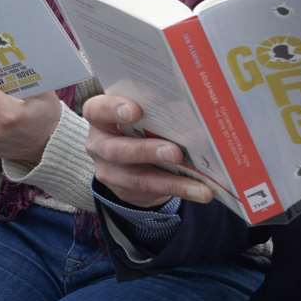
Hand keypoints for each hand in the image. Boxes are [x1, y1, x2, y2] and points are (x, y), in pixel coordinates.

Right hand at [83, 91, 214, 207]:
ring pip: (137, 178)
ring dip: (171, 181)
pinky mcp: (124, 190)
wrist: (126, 157)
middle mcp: (99, 143)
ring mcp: (109, 170)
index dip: (113, 110)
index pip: (98, 110)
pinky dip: (181, 190)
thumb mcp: (138, 113)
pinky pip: (153, 191)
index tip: (136, 111)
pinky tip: (202, 191)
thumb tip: (192, 109)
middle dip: (147, 151)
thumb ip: (153, 110)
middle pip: (116, 149)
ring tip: (199, 185)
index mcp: (100, 116)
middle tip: (175, 152)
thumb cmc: (136, 124)